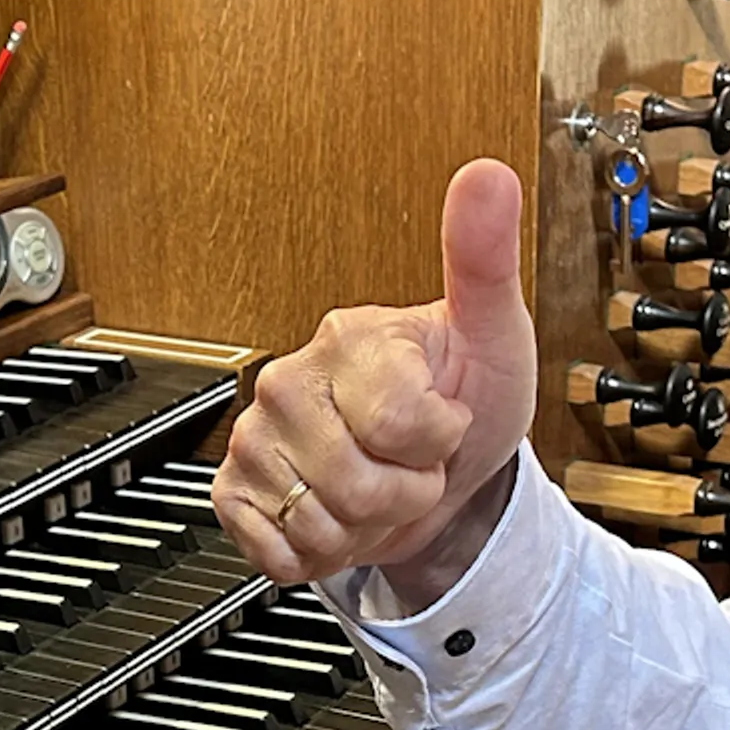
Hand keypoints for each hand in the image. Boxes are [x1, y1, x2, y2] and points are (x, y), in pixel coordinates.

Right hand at [216, 159, 540, 587]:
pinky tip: (334, 515)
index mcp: (350, 337)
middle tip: (411, 459)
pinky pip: (272, 548)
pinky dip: (315, 553)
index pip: (400, 423)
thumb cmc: (465, 398)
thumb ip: (485, 258)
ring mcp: (257, 437)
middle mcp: (291, 381)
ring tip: (377, 485)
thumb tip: (486, 175)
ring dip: (366, 525)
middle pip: (357, 482)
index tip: (444, 419)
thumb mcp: (495, 332)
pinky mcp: (235, 491)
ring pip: (319, 522)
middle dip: (405, 492)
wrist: (439, 471)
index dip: (439, 442)